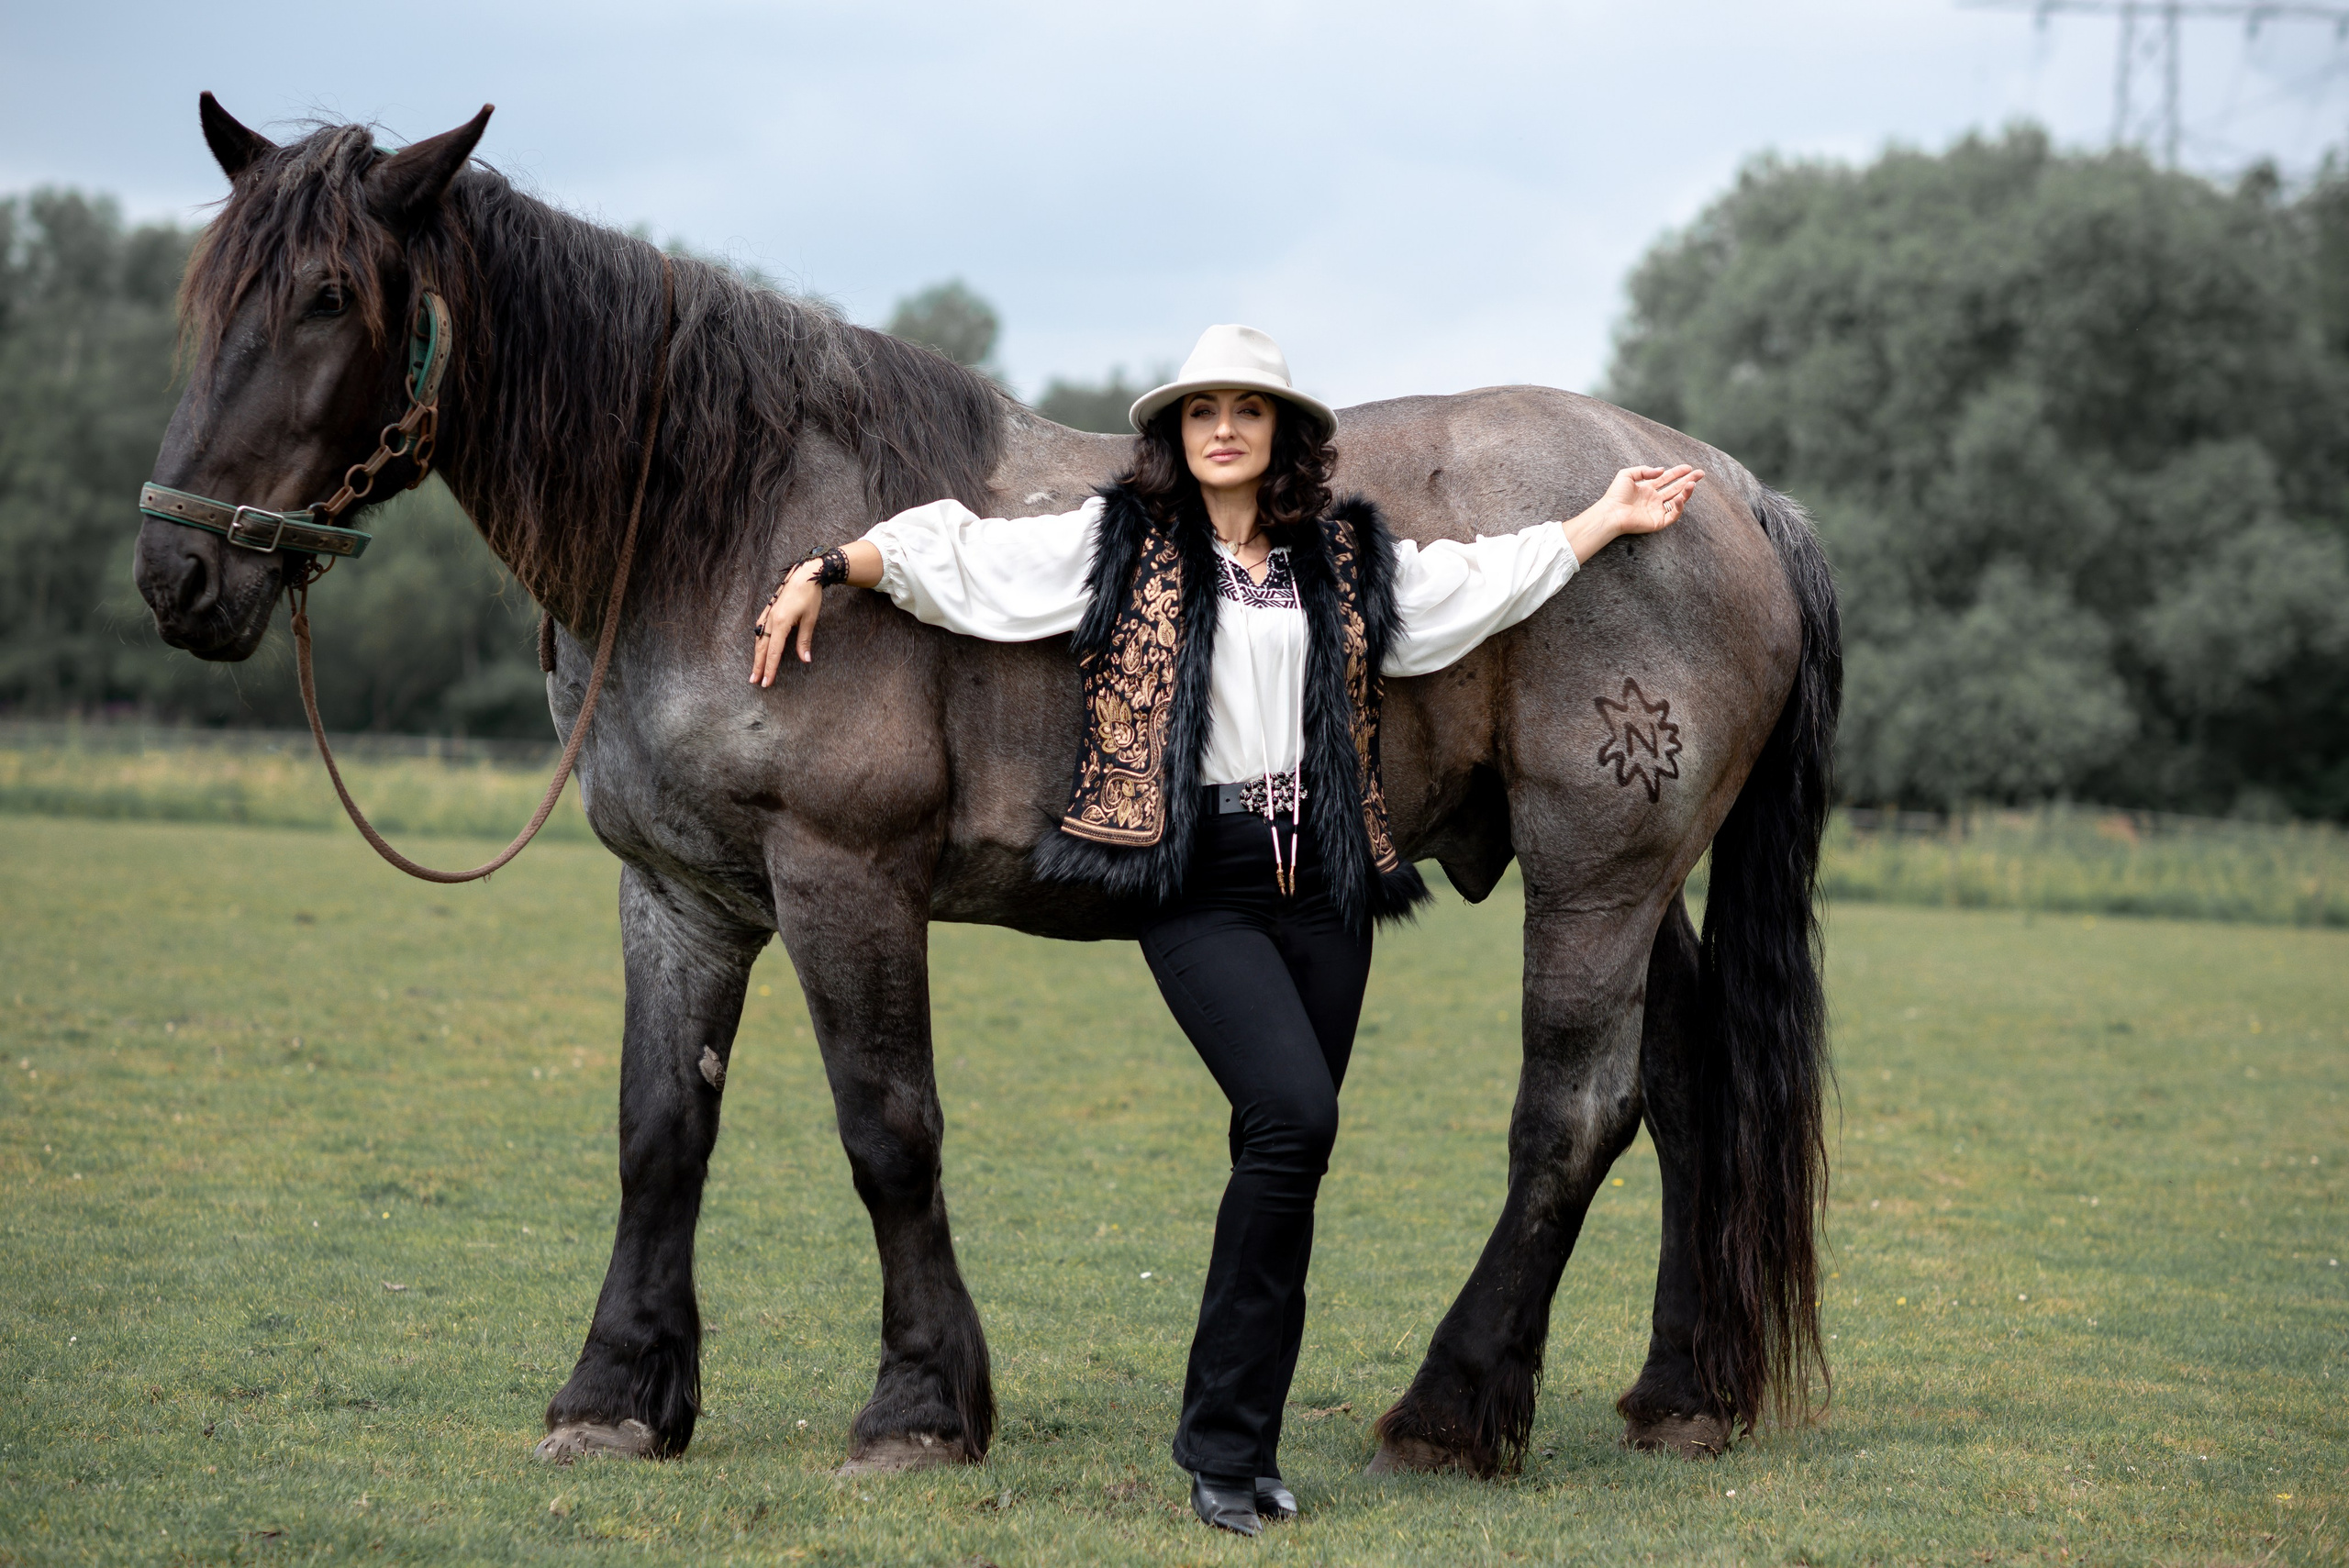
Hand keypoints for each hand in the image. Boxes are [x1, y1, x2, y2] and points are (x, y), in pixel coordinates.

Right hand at [749, 561, 825, 685]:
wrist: (806, 573)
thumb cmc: (810, 595)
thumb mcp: (810, 620)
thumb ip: (804, 641)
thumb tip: (805, 660)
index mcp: (781, 623)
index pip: (774, 652)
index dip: (770, 668)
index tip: (767, 682)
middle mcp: (771, 619)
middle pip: (762, 648)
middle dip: (758, 666)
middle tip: (754, 681)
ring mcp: (768, 613)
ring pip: (759, 639)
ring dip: (757, 655)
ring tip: (755, 669)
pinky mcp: (770, 609)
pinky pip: (760, 629)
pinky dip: (758, 641)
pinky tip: (759, 646)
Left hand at [1561, 463, 1704, 564]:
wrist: (1611, 512)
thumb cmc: (1615, 494)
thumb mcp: (1627, 474)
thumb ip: (1644, 470)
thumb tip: (1661, 470)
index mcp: (1647, 488)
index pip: (1667, 479)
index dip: (1678, 472)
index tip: (1688, 467)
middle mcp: (1654, 499)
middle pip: (1675, 488)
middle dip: (1688, 480)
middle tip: (1701, 473)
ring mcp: (1657, 510)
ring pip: (1677, 501)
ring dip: (1686, 492)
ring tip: (1692, 483)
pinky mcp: (1658, 521)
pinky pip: (1673, 514)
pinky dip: (1679, 506)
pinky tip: (1680, 497)